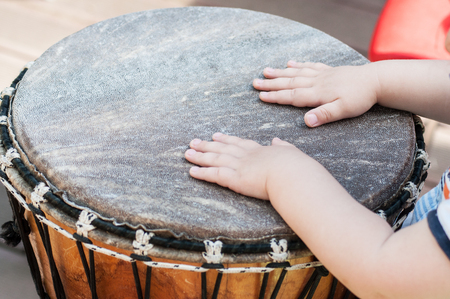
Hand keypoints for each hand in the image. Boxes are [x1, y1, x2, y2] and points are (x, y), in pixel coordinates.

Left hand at [185, 133, 304, 199]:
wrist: (293, 174)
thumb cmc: (297, 167)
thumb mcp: (291, 152)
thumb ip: (283, 147)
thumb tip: (277, 140)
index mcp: (260, 150)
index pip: (239, 143)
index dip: (226, 139)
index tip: (216, 135)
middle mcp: (246, 156)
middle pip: (222, 149)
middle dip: (207, 145)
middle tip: (194, 141)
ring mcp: (239, 166)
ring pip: (214, 159)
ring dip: (199, 156)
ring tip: (187, 153)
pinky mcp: (235, 179)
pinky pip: (214, 175)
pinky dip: (202, 173)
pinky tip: (191, 171)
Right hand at [253, 61, 378, 126]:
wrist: (376, 80)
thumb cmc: (360, 98)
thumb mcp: (344, 111)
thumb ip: (324, 115)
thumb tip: (306, 122)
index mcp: (318, 94)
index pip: (292, 96)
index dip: (276, 97)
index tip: (261, 96)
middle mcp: (316, 82)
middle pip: (289, 83)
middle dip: (271, 84)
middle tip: (254, 83)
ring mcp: (322, 75)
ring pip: (296, 73)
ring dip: (280, 73)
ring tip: (265, 71)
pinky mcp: (329, 71)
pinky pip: (309, 66)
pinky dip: (298, 65)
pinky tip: (290, 63)